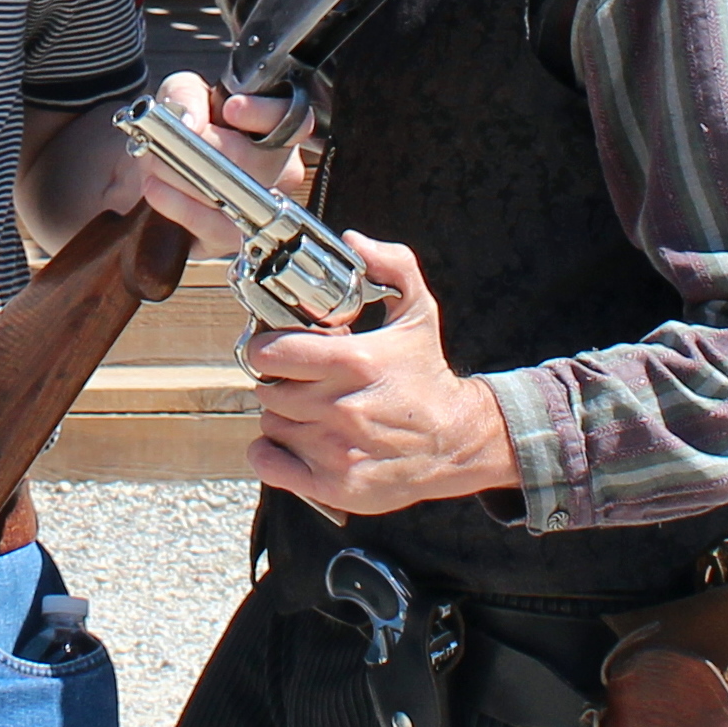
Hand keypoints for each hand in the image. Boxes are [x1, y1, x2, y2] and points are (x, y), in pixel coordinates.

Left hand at [123, 72, 310, 252]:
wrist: (151, 171)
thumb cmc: (179, 128)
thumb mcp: (178, 96)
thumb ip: (186, 96)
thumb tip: (191, 121)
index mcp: (273, 127)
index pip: (292, 119)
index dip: (264, 114)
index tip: (231, 109)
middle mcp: (278, 168)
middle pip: (258, 161)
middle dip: (205, 148)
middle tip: (169, 139)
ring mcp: (261, 208)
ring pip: (236, 195)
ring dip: (185, 177)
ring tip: (155, 163)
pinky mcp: (234, 239)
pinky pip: (217, 228)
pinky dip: (180, 206)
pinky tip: (157, 189)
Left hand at [243, 234, 516, 516]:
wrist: (460, 441)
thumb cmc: (427, 376)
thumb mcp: (417, 313)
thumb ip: (392, 266)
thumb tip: (354, 241)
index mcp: (355, 362)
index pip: (272, 352)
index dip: (267, 347)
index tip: (279, 348)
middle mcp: (343, 408)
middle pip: (267, 388)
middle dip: (279, 380)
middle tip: (300, 379)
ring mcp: (337, 451)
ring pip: (271, 423)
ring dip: (283, 415)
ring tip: (311, 409)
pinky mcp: (336, 485)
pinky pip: (269, 464)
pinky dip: (272, 453)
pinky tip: (296, 441)